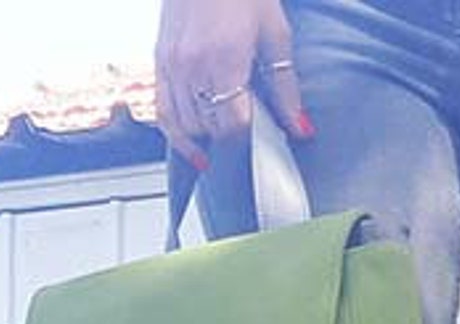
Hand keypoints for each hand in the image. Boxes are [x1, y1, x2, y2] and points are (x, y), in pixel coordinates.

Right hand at [155, 0, 311, 172]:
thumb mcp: (275, 35)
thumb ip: (286, 87)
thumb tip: (300, 127)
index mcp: (224, 60)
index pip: (233, 125)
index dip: (249, 138)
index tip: (261, 139)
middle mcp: (192, 67)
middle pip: (211, 129)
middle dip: (230, 137)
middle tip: (247, 134)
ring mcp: (171, 66)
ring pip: (187, 127)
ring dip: (208, 136)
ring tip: (225, 134)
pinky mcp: (159, 62)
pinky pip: (163, 115)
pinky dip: (178, 138)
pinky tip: (196, 153)